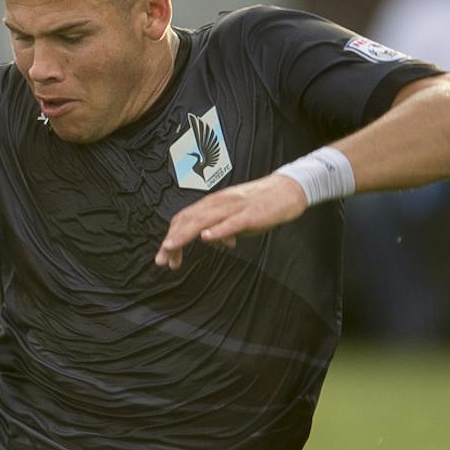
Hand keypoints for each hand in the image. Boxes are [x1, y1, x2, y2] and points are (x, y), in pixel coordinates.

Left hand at [157, 174, 309, 269]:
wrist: (288, 189)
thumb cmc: (260, 204)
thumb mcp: (235, 218)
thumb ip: (221, 228)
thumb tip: (210, 241)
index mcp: (213, 204)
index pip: (185, 218)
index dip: (172, 236)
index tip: (165, 256)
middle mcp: (219, 203)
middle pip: (188, 220)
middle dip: (172, 240)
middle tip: (161, 260)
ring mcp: (234, 208)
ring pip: (204, 220)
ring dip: (185, 235)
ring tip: (171, 247)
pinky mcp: (251, 214)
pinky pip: (231, 222)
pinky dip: (217, 230)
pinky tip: (206, 238)